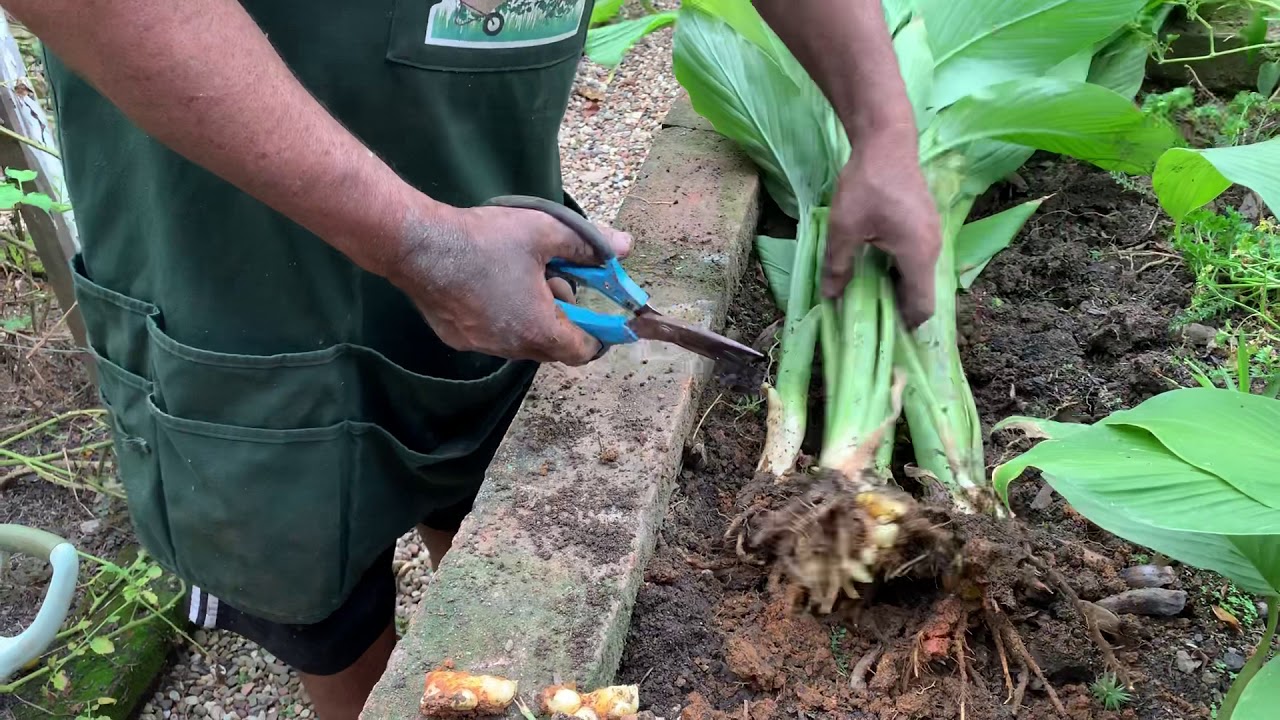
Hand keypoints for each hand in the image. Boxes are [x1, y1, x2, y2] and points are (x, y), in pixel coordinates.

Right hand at [386, 202, 631, 365]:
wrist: (418, 245)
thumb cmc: (485, 240)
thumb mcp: (545, 232)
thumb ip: (589, 243)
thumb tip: (625, 246)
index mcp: (538, 329)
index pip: (582, 352)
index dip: (597, 335)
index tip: (601, 315)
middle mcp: (510, 347)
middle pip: (552, 347)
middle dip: (562, 318)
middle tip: (555, 279)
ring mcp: (481, 346)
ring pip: (522, 341)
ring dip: (532, 317)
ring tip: (522, 276)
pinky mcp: (457, 338)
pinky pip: (493, 335)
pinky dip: (503, 316)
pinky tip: (491, 284)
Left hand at [823, 128, 941, 328]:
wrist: (887, 142)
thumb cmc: (866, 186)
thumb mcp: (843, 229)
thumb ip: (837, 267)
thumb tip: (830, 297)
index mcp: (917, 256)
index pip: (921, 306)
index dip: (905, 325)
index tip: (883, 335)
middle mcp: (932, 249)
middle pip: (922, 294)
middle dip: (899, 309)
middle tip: (870, 319)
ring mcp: (932, 235)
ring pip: (920, 276)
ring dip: (899, 289)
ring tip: (870, 296)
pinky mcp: (926, 224)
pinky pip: (918, 259)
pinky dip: (902, 271)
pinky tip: (877, 268)